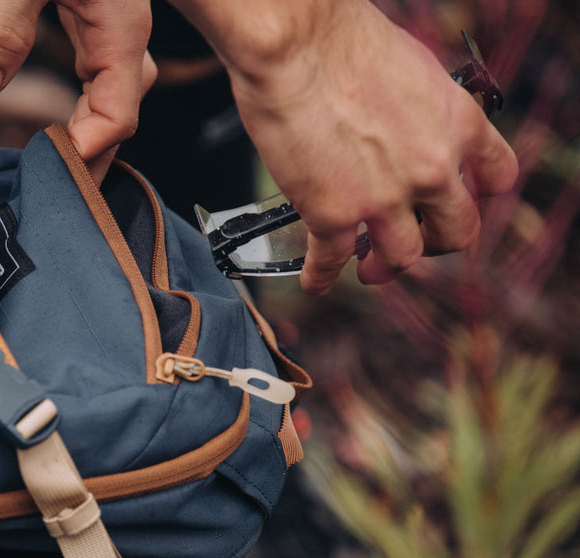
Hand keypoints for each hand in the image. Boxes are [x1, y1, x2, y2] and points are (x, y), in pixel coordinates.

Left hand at [0, 0, 156, 181]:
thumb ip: (5, 27)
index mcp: (121, 35)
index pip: (117, 117)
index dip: (87, 152)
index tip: (50, 171)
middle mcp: (126, 44)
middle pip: (117, 123)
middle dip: (88, 164)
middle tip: (53, 202)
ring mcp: (117, 41)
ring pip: (112, 108)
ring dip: (88, 145)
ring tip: (57, 181)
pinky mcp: (103, 35)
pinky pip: (101, 89)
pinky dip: (84, 120)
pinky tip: (62, 140)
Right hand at [172, 0, 518, 293]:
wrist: (296, 44)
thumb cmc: (342, 39)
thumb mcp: (412, 67)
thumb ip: (420, 107)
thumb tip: (402, 121)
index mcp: (458, 124)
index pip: (497, 176)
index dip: (479, 196)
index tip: (456, 201)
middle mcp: (431, 170)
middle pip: (456, 232)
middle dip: (434, 243)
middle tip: (414, 243)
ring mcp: (383, 199)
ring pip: (401, 257)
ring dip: (384, 268)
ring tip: (367, 268)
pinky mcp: (332, 215)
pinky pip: (331, 261)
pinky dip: (321, 277)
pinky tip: (315, 282)